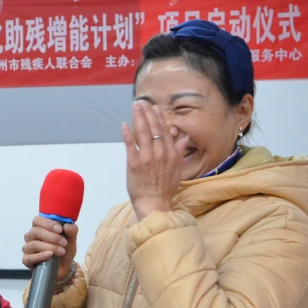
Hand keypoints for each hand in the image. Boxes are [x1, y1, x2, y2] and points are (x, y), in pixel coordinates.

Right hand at [22, 216, 77, 280]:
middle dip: (52, 237)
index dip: (48, 224)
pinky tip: (50, 255)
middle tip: (64, 243)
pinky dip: (41, 256)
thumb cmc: (64, 250)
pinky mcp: (26, 260)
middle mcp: (30, 236)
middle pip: (36, 231)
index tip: (60, 229)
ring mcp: (27, 248)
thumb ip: (72, 231)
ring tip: (61, 251)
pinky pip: (30, 257)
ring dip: (50, 247)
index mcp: (39, 227)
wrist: (63, 267)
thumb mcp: (71, 240)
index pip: (37, 220)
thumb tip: (68, 225)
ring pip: (34, 244)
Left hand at [122, 102, 188, 219]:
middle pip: (153, 128)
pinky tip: (124, 124)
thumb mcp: (178, 171)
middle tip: (141, 103)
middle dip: (146, 113)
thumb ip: (179, 153)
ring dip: (137, 118)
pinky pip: (130, 145)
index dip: (158, 118)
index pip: (164, 131)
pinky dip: (127, 134)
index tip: (154, 108)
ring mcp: (146, 158)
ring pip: (142, 133)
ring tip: (134, 108)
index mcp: (171, 154)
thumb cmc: (165, 190)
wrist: (154, 204)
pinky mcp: (133, 164)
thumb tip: (183, 139)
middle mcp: (160, 154)